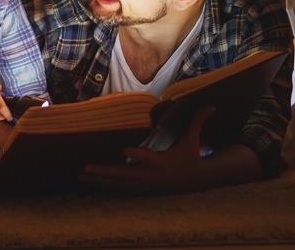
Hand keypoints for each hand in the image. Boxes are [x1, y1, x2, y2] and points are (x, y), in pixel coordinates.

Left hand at [80, 106, 215, 193]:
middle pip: (125, 174)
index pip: (149, 157)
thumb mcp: (194, 139)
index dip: (137, 154)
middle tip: (86, 167)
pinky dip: (106, 186)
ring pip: (119, 183)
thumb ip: (198, 120)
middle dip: (105, 171)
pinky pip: (121, 188)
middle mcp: (151, 175)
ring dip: (100, 179)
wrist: (195, 181)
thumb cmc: (191, 155)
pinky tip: (92, 182)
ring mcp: (145, 184)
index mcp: (162, 161)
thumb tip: (211, 104)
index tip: (124, 150)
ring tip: (82, 175)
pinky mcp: (142, 189)